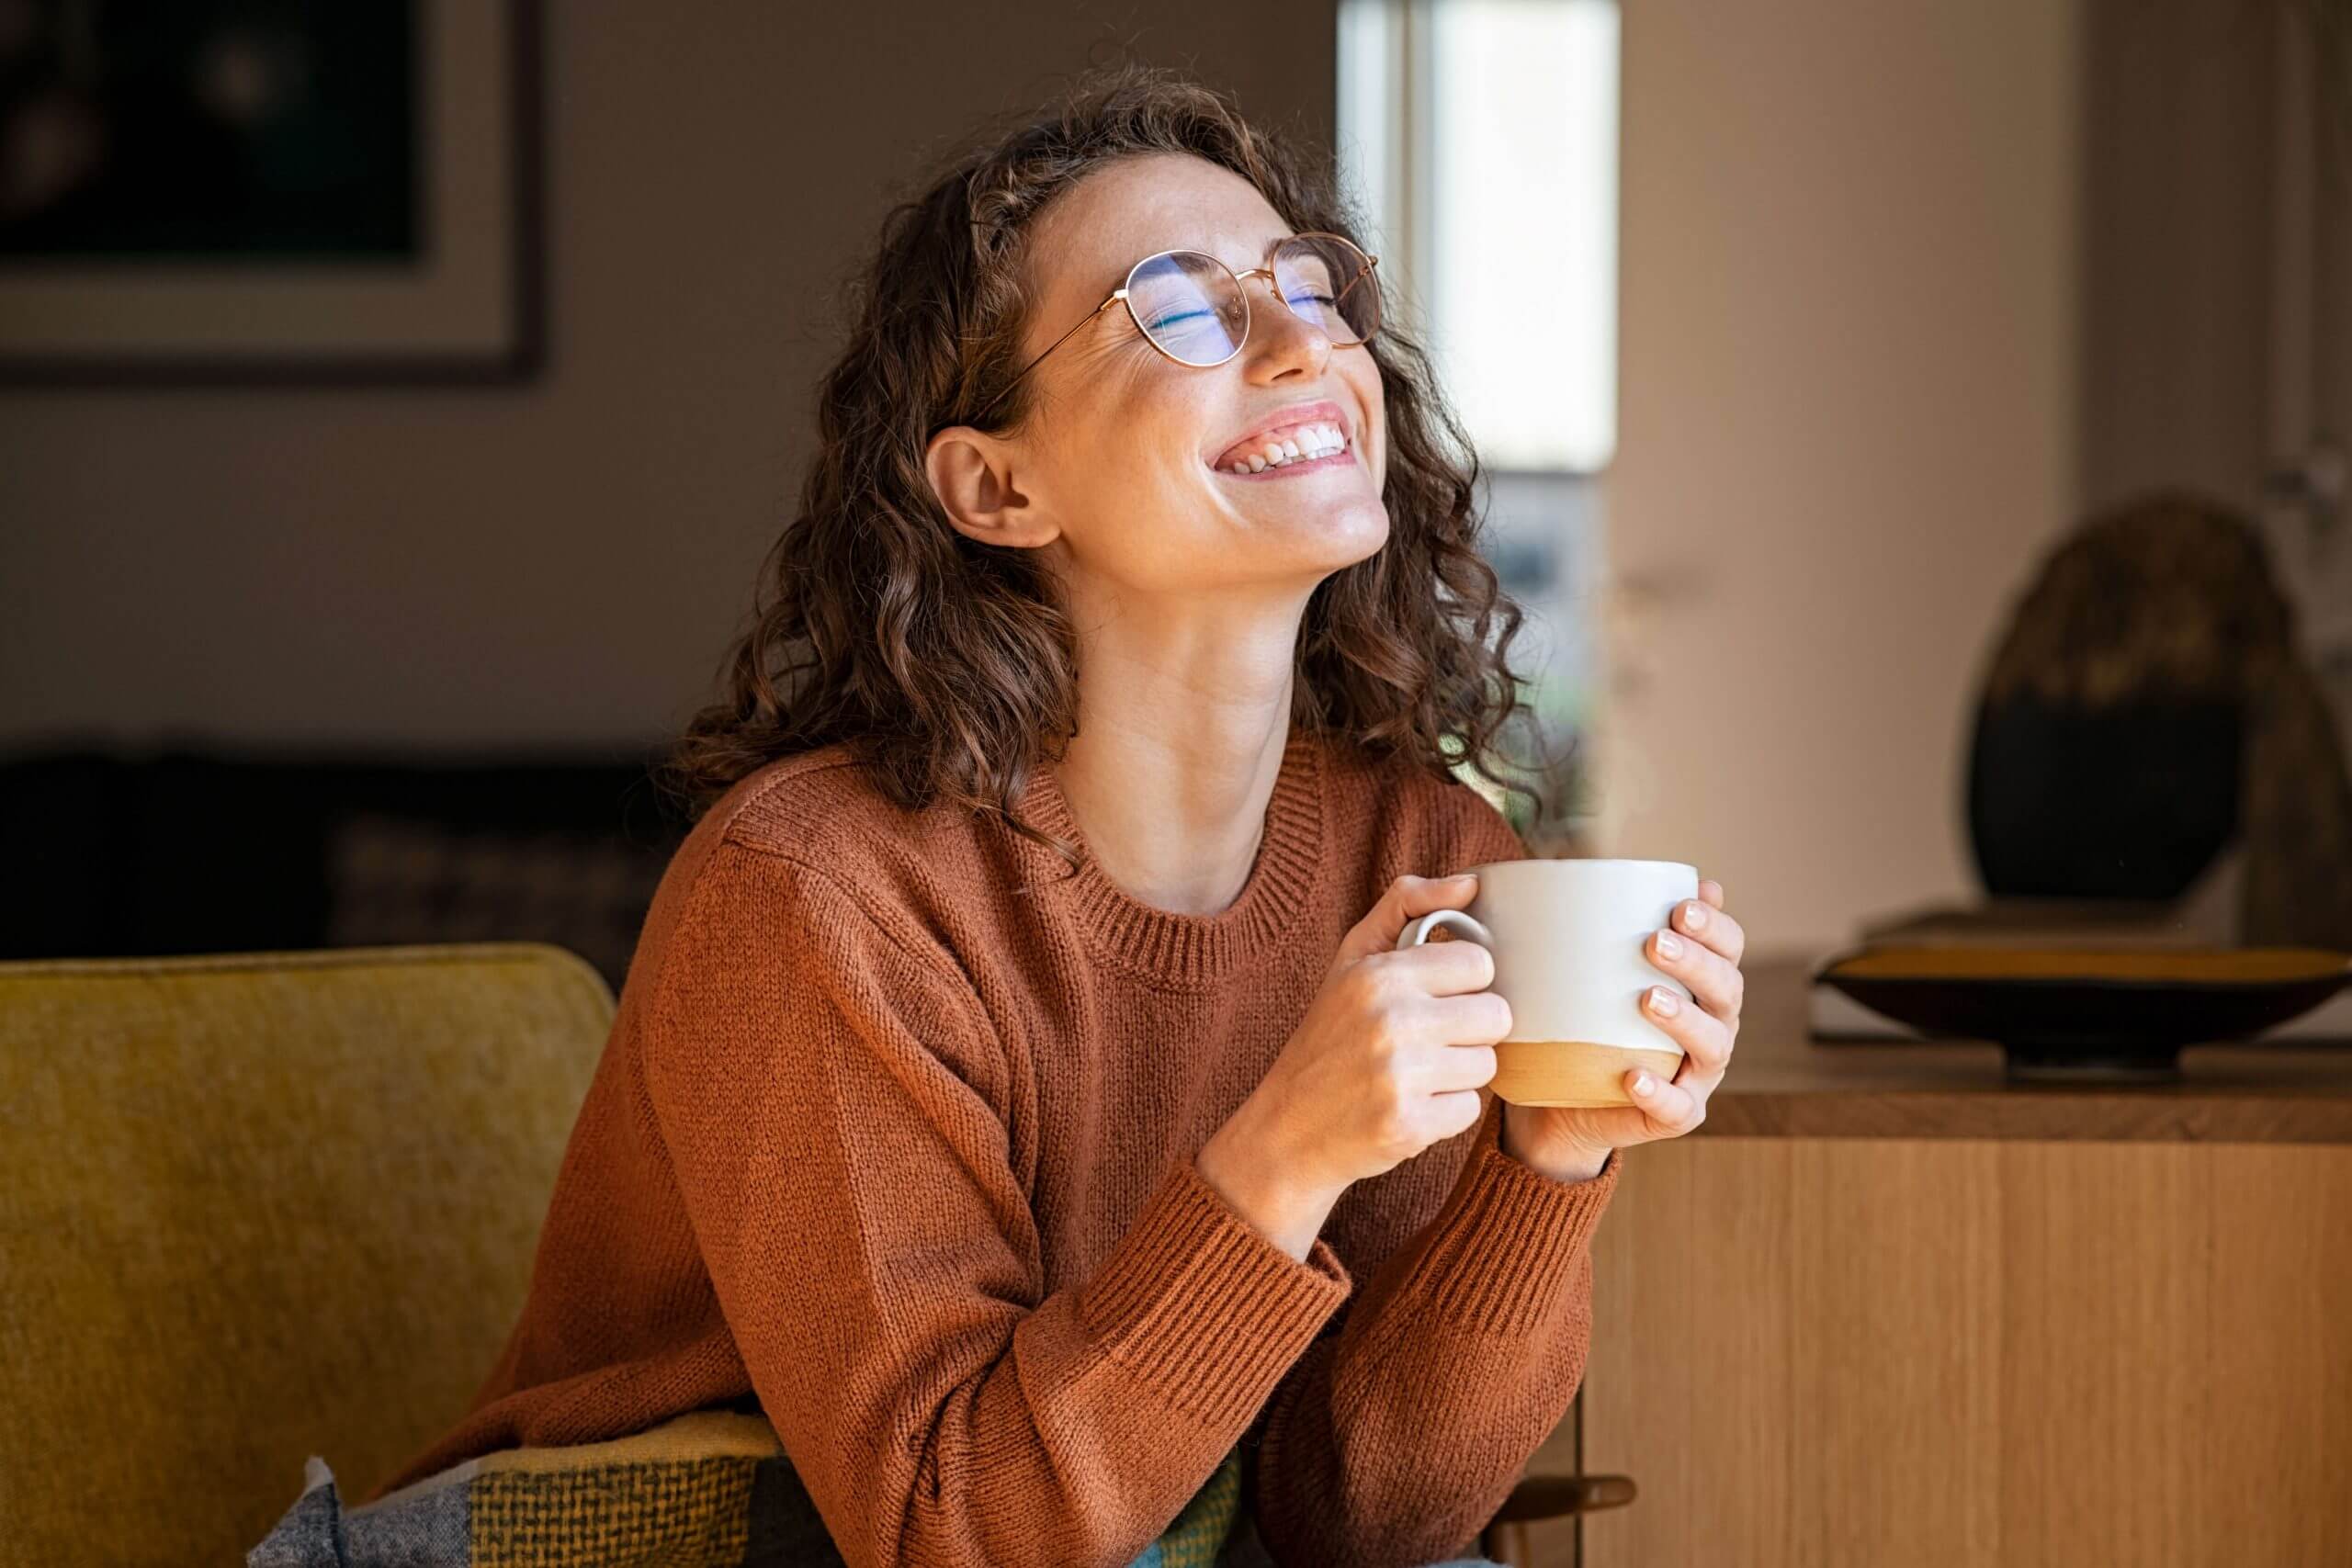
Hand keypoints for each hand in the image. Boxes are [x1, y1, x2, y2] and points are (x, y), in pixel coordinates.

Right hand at [1204, 873, 1512, 1208]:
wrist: (1287, 1128)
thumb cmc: (1328, 1036)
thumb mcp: (1352, 959)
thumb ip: (1407, 905)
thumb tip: (1471, 883)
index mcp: (1380, 974)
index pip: (1479, 964)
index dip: (1464, 984)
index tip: (1436, 998)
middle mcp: (1391, 1021)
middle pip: (1495, 1015)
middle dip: (1470, 1030)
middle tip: (1430, 1040)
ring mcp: (1400, 1076)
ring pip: (1487, 1064)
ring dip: (1459, 1073)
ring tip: (1417, 1074)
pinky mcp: (1409, 1125)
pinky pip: (1470, 1110)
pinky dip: (1446, 1112)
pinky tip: (1411, 1105)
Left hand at [1500, 878, 1744, 1181]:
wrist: (1562, 1100)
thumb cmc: (1582, 1019)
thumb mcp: (1586, 970)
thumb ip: (1595, 925)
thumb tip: (1578, 867)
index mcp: (1702, 984)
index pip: (1728, 948)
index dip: (1715, 927)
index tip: (1681, 906)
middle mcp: (1712, 1025)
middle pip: (1726, 990)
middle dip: (1697, 962)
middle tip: (1655, 942)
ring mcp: (1698, 1074)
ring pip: (1712, 1045)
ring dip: (1684, 1020)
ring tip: (1647, 999)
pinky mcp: (1676, 1115)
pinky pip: (1677, 1107)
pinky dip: (1659, 1092)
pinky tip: (1634, 1076)